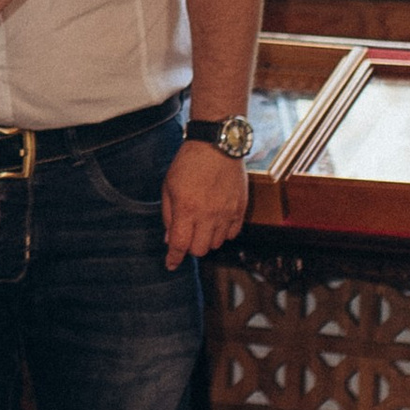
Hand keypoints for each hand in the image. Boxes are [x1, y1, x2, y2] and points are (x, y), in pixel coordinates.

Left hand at [162, 136, 248, 270]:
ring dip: (207, 239)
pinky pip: (233, 234)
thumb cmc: (188, 163)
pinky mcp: (240, 208)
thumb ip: (168, 215)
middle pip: (200, 250)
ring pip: (216, 244)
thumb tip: (170, 239)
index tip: (171, 265)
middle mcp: (208, 214)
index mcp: (187, 209)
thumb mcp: (168, 186)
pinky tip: (217, 221)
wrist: (216, 144)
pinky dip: (223, 233)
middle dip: (190, 246)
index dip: (174, 258)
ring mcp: (227, 212)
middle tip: (188, 233)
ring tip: (203, 223)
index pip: (180, 245)